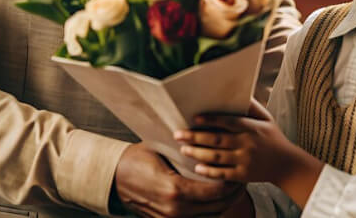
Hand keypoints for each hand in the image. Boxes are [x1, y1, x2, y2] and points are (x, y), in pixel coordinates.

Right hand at [112, 142, 242, 217]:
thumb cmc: (137, 159)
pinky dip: (209, 210)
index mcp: (176, 190)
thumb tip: (211, 144)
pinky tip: (215, 198)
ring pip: (210, 215)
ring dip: (223, 203)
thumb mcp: (163, 152)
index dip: (232, 181)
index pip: (217, 190)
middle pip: (218, 206)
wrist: (113, 178)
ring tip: (233, 188)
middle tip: (242, 178)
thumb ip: (187, 155)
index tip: (240, 169)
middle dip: (233, 193)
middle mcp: (175, 210)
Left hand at [174, 99, 323, 207]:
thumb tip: (239, 91)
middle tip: (178, 133)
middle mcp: (247, 144)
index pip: (228, 121)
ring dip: (197, 153)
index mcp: (251, 128)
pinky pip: (223, 174)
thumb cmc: (273, 138)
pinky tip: (197, 168)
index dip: (211, 119)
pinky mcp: (243, 175)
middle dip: (195, 136)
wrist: (287, 165)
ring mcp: (245, 161)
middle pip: (217, 140)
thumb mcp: (266, 119)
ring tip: (183, 149)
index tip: (194, 118)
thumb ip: (252, 107)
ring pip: (216, 157)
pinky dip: (209, 172)